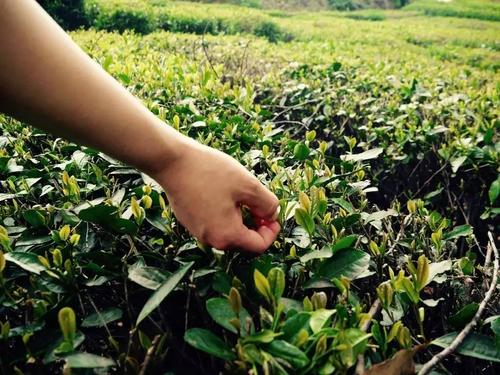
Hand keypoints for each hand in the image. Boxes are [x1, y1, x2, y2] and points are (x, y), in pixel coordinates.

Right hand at [153, 138, 279, 252]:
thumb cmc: (210, 172)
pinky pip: (214, 223)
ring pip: (228, 231)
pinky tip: (223, 193)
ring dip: (240, 218)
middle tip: (259, 203)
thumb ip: (267, 204)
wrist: (172, 161)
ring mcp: (197, 231)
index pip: (258, 246)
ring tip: (241, 195)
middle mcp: (210, 240)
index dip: (272, 231)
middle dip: (256, 225)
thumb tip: (272, 215)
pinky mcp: (189, 221)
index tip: (273, 214)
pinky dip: (224, 214)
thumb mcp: (249, 185)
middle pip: (243, 241)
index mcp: (227, 236)